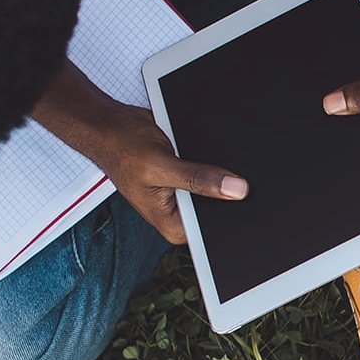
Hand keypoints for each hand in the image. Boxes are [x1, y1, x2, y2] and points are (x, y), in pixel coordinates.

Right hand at [78, 97, 245, 243]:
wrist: (112, 126)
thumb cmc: (122, 148)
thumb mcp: (159, 165)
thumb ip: (197, 178)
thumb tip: (235, 190)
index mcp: (172, 223)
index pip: (212, 232)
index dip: (232, 216)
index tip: (248, 202)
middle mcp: (179, 213)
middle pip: (220, 209)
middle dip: (229, 193)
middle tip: (239, 176)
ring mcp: (185, 194)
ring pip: (219, 189)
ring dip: (224, 174)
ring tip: (219, 159)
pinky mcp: (189, 176)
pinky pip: (213, 173)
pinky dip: (217, 162)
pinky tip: (215, 151)